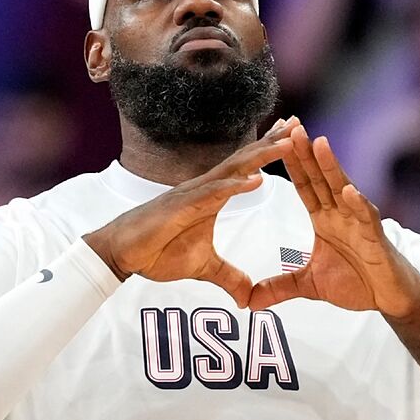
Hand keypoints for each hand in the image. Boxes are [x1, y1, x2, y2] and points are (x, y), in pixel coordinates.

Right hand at [84, 120, 295, 307]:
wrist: (122, 253)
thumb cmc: (157, 251)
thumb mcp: (203, 269)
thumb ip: (228, 277)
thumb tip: (248, 298)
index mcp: (211, 197)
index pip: (245, 170)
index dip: (267, 152)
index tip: (292, 137)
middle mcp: (205, 188)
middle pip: (244, 160)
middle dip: (271, 141)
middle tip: (297, 122)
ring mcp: (193, 194)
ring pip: (232, 170)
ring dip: (261, 156)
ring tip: (287, 143)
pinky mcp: (181, 206)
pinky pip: (213, 193)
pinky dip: (235, 186)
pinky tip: (256, 179)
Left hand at [247, 125, 419, 317]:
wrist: (388, 298)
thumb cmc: (355, 283)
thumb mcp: (308, 286)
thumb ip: (279, 288)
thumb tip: (248, 302)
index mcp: (325, 219)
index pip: (304, 186)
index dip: (290, 165)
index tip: (273, 142)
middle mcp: (341, 214)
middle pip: (320, 178)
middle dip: (305, 153)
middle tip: (291, 126)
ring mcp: (359, 223)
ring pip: (342, 189)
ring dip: (330, 167)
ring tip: (318, 143)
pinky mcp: (375, 238)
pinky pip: (365, 218)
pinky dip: (357, 204)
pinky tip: (348, 191)